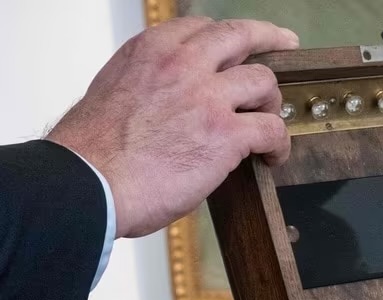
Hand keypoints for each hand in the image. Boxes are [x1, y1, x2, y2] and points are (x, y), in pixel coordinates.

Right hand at [46, 17, 298, 237]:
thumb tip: (170, 101)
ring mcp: (206, 96)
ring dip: (272, 104)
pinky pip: (273, 129)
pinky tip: (272, 157)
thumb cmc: (94, 153)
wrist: (89, 182)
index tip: (239, 45)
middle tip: (286, 44)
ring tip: (267, 126)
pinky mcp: (226, 133)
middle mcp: (180, 64)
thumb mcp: (115, 92)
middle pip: (239, 35)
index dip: (225, 38)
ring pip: (264, 81)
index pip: (198, 28)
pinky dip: (280, 145)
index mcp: (149, 52)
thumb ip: (149, 85)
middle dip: (269, 37)